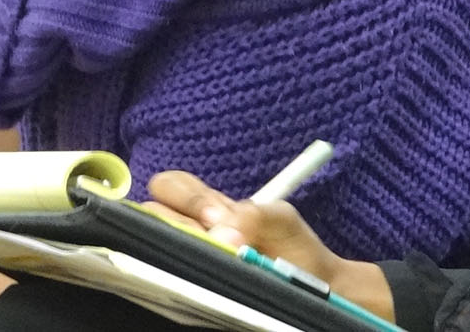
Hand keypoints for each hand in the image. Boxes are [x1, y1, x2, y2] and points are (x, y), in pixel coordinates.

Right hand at [145, 171, 393, 319]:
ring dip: (185, 242)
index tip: (216, 214)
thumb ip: (255, 213)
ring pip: (159, 236)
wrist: (315, 284)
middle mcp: (193, 226)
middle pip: (154, 207)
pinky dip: (187, 267)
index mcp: (209, 205)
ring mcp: (191, 251)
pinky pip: (169, 267)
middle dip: (181, 219)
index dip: (186, 196)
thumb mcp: (282, 218)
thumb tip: (221, 229)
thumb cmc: (295, 247)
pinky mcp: (193, 277)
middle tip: (217, 237)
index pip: (172, 185)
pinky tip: (215, 272)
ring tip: (223, 255)